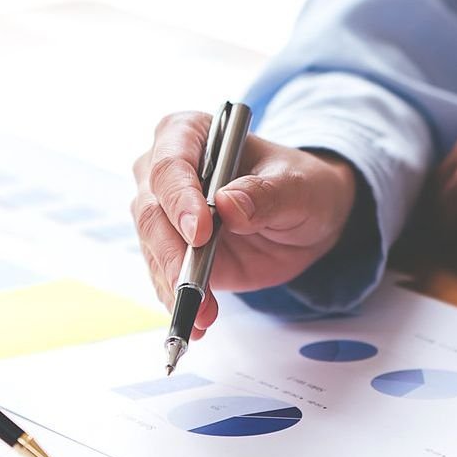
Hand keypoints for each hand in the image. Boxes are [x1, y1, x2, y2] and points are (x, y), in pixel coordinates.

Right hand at [130, 111, 359, 339]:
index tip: (200, 231)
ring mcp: (165, 214)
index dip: (180, 198)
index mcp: (191, 134)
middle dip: (170, 252)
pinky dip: (179, 302)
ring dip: (174, 285)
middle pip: (151, 211)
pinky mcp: (173, 252)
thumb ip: (266, 194)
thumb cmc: (300, 186)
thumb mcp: (298, 186)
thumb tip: (228, 205)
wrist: (306, 218)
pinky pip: (166, 278)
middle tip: (193, 285)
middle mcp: (167, 172)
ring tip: (201, 314)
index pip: (171, 163)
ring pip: (153, 249)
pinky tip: (195, 322)